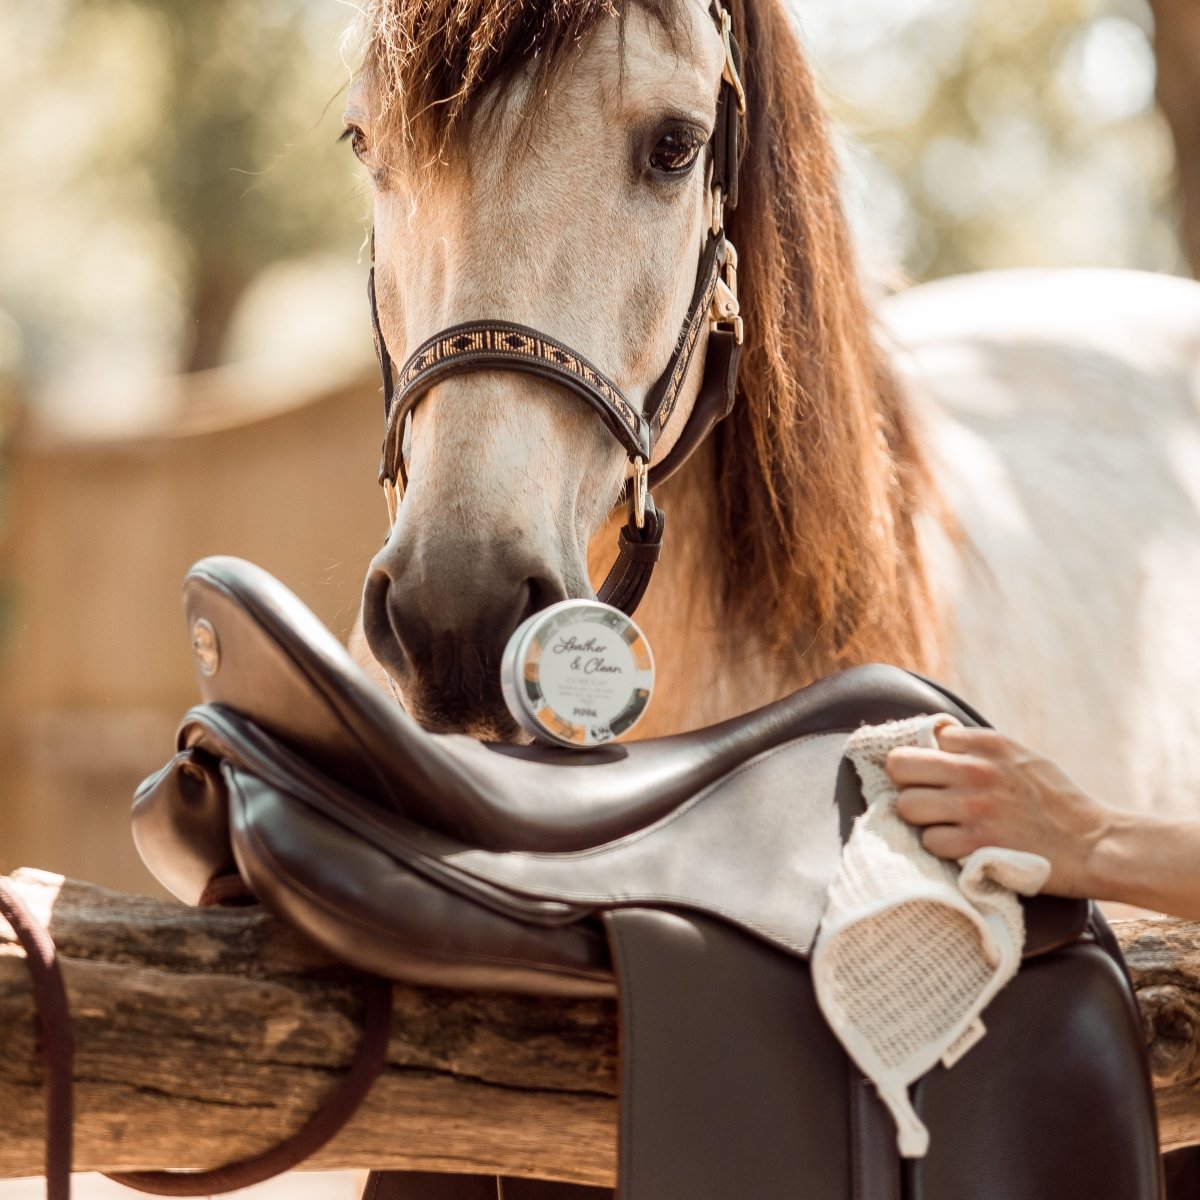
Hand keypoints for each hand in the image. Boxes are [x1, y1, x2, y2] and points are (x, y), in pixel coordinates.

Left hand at [884, 726, 1114, 897]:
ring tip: (943, 825)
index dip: (931, 760)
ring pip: (906, 805)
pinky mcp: (977, 842)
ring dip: (920, 818)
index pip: (926, 739)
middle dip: (908, 783)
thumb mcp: (1021, 756)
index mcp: (988, 743)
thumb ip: (980, 747)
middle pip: (899, 765)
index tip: (942, 777)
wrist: (1095, 844)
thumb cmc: (1058, 802)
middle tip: (926, 799)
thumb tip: (938, 738)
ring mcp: (974, 806)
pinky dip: (940, 846)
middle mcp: (975, 769)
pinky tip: (960, 846)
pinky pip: (929, 840)